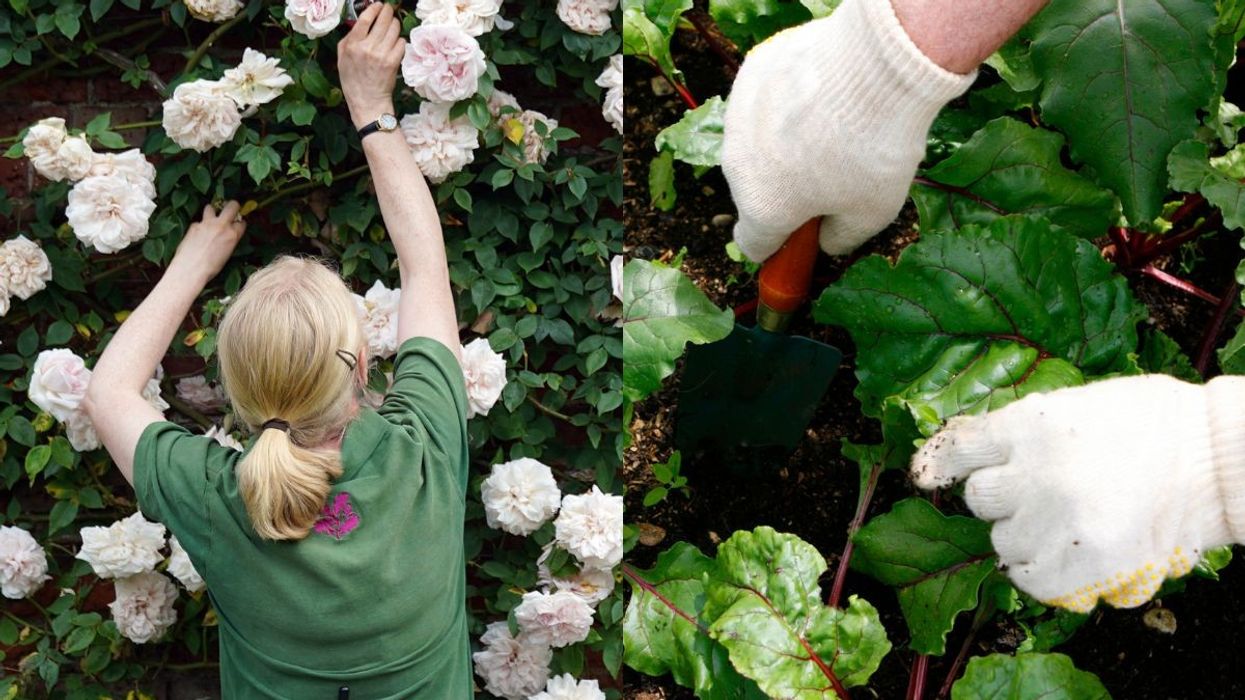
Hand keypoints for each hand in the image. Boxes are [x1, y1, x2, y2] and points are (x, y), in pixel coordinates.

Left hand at [171, 202, 245, 283]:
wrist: (190, 269)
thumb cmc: (210, 268)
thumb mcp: (226, 254)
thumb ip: (229, 241)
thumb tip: (228, 236)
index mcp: (232, 235)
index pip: (242, 222)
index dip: (239, 223)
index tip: (237, 225)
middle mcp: (221, 225)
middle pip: (232, 205)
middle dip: (233, 206)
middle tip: (231, 209)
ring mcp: (206, 223)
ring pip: (211, 207)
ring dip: (212, 211)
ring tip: (210, 219)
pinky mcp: (194, 225)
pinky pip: (198, 222)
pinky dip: (198, 227)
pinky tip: (196, 236)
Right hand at [337, 1, 405, 129]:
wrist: (367, 101)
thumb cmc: (353, 80)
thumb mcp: (342, 58)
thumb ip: (349, 38)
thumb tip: (360, 21)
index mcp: (352, 45)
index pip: (365, 18)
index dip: (374, 8)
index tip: (378, 6)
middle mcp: (367, 48)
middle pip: (383, 20)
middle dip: (388, 12)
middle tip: (388, 11)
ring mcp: (382, 55)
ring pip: (394, 29)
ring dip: (394, 25)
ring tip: (392, 28)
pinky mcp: (393, 62)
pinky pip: (401, 42)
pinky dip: (400, 41)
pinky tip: (395, 44)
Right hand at [721, 0, 973, 261]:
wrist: (874, 63)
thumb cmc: (873, 147)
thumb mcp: (873, 212)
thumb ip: (841, 238)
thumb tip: (827, 241)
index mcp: (763, 208)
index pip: (754, 244)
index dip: (780, 244)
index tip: (805, 231)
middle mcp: (737, 167)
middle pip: (755, 190)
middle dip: (784, 188)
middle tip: (831, 171)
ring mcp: (739, 117)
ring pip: (755, 143)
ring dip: (782, 143)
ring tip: (830, 124)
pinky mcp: (750, 74)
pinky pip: (764, 99)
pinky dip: (786, 100)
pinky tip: (821, 88)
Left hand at [910, 374, 1244, 612]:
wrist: (1218, 459)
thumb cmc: (1156, 424)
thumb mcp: (1079, 404)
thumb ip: (1027, 429)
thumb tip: (981, 452)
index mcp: (1030, 422)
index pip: (960, 447)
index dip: (940, 463)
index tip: (928, 476)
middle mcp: (1033, 470)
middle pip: (978, 498)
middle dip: (1003, 500)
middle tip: (1042, 496)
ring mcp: (1054, 518)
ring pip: (1002, 541)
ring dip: (1025, 536)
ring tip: (1070, 523)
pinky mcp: (1079, 561)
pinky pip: (1028, 578)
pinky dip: (1043, 573)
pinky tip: (1071, 555)